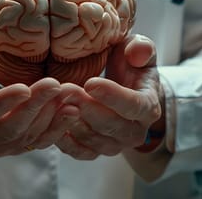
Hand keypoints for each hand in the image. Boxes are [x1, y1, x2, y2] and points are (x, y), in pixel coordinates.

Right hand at [0, 45, 79, 155]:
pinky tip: (72, 110)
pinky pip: (39, 142)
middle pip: (10, 128)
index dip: (4, 103)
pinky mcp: (17, 147)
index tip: (25, 87)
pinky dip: (58, 127)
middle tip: (55, 84)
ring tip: (68, 92)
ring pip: (28, 136)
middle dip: (35, 106)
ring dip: (51, 115)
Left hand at [55, 34, 164, 158]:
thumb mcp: (137, 50)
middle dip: (86, 107)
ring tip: (55, 101)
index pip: (134, 106)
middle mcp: (135, 132)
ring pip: (94, 140)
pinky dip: (65, 141)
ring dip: (73, 122)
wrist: (123, 88)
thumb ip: (141, 48)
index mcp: (149, 106)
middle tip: (65, 90)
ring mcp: (116, 144)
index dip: (112, 96)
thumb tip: (138, 52)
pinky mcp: (96, 151)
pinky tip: (52, 121)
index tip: (90, 83)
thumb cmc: (130, 65)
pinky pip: (80, 152)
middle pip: (111, 125)